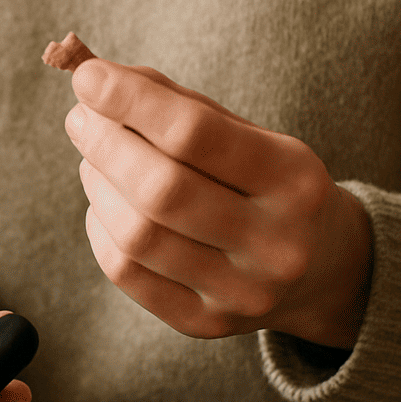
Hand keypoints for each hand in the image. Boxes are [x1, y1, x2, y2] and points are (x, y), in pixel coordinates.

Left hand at [63, 56, 372, 348]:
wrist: (321, 270)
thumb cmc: (265, 184)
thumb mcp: (248, 135)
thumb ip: (179, 105)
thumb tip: (100, 80)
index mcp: (295, 180)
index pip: (197, 134)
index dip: (133, 102)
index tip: (87, 78)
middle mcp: (276, 243)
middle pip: (160, 190)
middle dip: (105, 144)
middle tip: (79, 118)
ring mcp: (241, 293)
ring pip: (137, 235)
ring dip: (98, 185)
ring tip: (94, 160)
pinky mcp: (204, 323)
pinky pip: (126, 272)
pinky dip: (100, 229)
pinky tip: (105, 205)